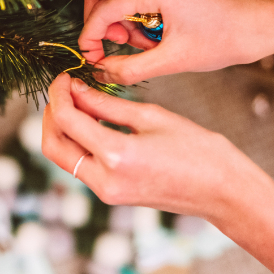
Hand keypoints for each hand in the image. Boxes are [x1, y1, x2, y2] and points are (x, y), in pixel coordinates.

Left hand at [41, 73, 264, 221]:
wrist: (223, 192)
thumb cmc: (198, 150)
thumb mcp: (151, 116)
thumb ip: (107, 104)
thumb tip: (76, 90)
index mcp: (117, 156)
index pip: (66, 120)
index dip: (58, 94)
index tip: (65, 77)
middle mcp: (105, 180)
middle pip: (53, 146)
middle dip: (51, 114)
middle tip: (63, 90)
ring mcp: (106, 193)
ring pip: (64, 158)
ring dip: (62, 129)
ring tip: (77, 102)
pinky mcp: (112, 195)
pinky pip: (82, 167)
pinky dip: (79, 143)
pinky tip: (92, 122)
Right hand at [79, 0, 273, 84]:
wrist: (263, 22)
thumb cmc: (224, 41)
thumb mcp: (173, 61)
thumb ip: (130, 68)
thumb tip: (99, 71)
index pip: (103, 10)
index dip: (90, 37)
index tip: (92, 59)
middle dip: (99, 21)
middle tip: (118, 45)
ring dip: (118, 16)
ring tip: (145, 43)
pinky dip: (134, 10)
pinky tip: (155, 32)